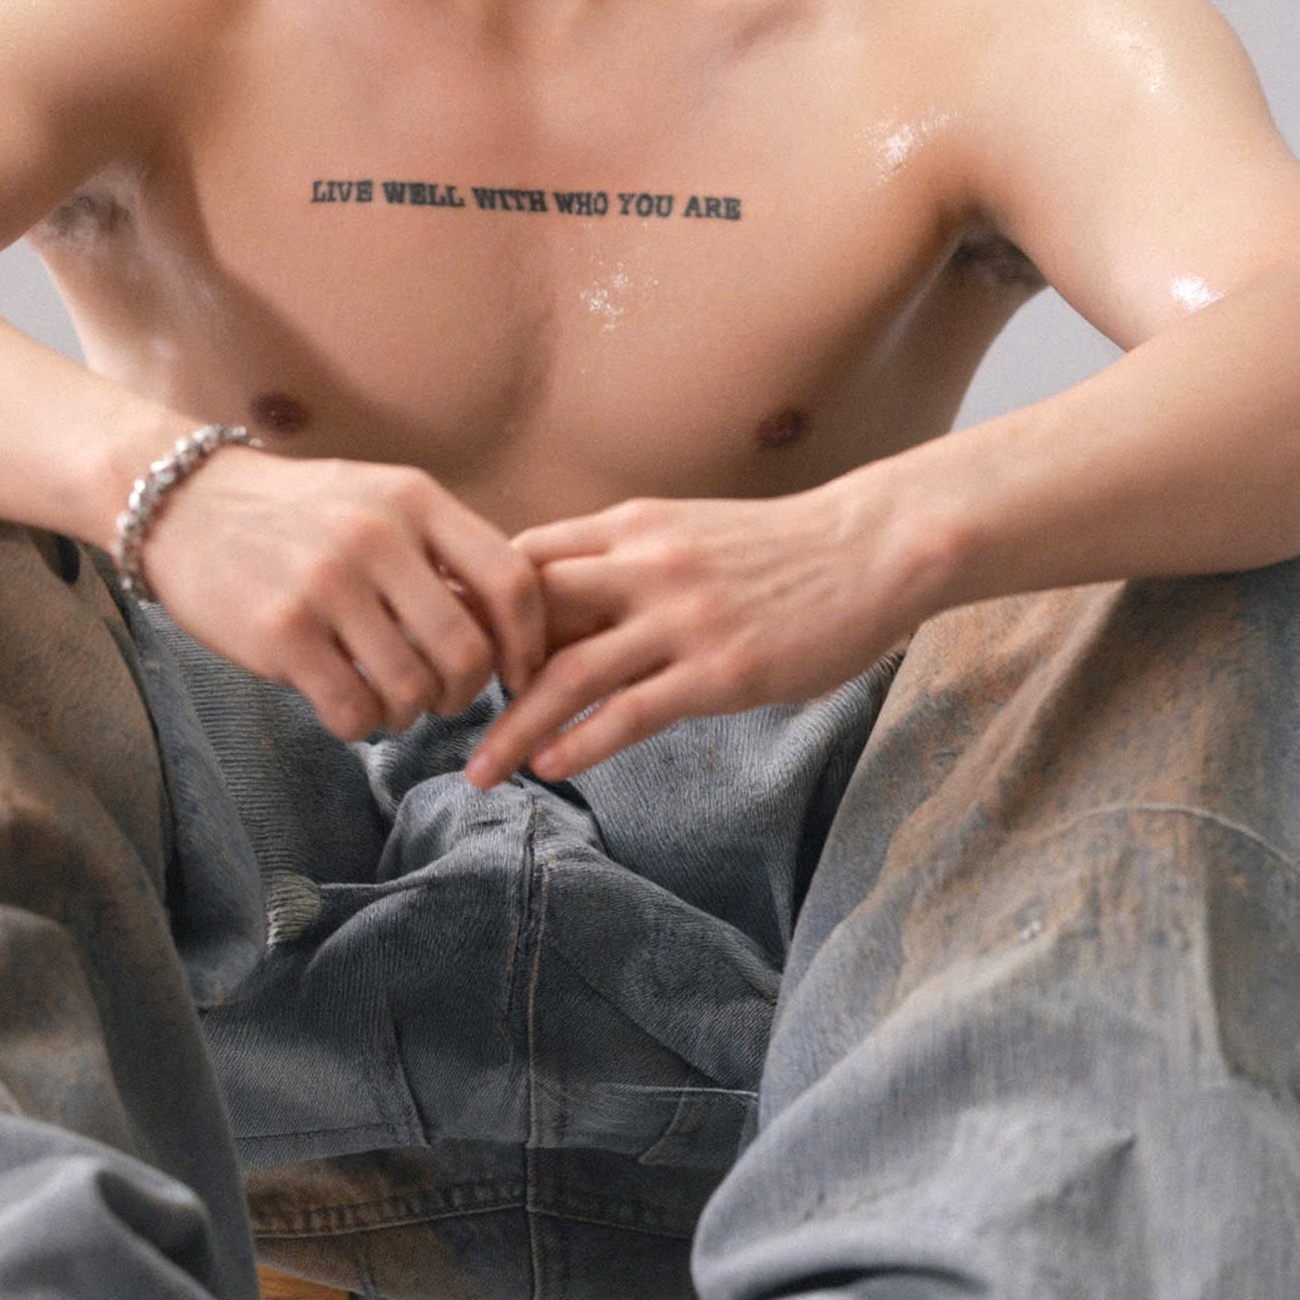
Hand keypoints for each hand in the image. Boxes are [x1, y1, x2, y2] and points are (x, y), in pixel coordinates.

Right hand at [142, 448, 547, 742]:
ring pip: (411, 690)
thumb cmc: (296, 514)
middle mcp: (377, 536)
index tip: (519, 673)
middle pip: (467, 650)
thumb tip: (507, 629)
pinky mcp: (281, 630)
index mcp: (415, 498)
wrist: (183, 500)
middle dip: (465, 692)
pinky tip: (344, 705)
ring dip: (408, 713)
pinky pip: (352, 710)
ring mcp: (327, 583)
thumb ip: (439, 549)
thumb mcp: (378, 499)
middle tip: (442, 696)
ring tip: (386, 699)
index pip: (512, 580)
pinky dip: (359, 724)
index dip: (528, 641)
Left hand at [464, 481, 925, 786]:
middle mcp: (645, 565)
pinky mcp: (722, 670)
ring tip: (476, 772)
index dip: (471, 604)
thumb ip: (624, 562)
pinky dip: (581, 743)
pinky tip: (550, 768)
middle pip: (526, 614)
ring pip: (568, 673)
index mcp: (630, 527)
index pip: (522, 559)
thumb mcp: (686, 532)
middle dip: (470, 666)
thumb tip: (558, 603)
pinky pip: (632, 712)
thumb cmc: (779, 550)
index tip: (434, 646)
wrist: (871, 548)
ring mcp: (682, 618)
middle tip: (429, 714)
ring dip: (511, 728)